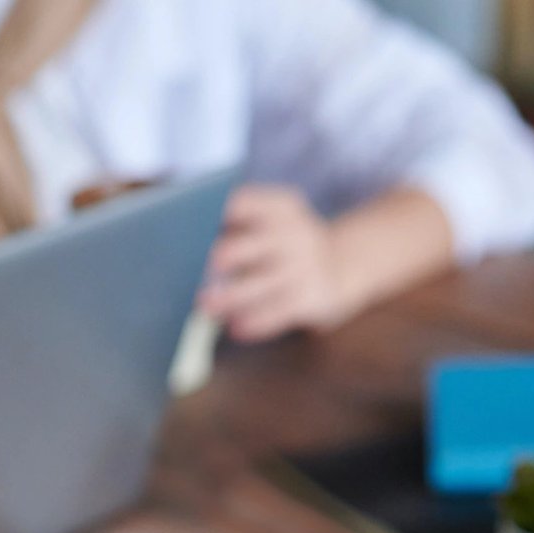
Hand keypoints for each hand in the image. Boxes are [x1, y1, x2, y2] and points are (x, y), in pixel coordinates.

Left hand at [198, 184, 349, 340]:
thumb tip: (189, 246)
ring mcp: (305, 266)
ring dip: (230, 297)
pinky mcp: (313, 297)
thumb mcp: (277, 220)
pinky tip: (236, 328)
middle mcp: (294, 232)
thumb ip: (242, 225)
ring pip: (260, 284)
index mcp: (281, 206)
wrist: (346, 265)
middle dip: (220, 258)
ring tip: (205, 306)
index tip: (186, 228)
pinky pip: (278, 312)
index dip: (213, 216)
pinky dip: (255, 322)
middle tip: (191, 271)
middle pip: (250, 245)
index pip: (243, 203)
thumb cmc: (292, 245)